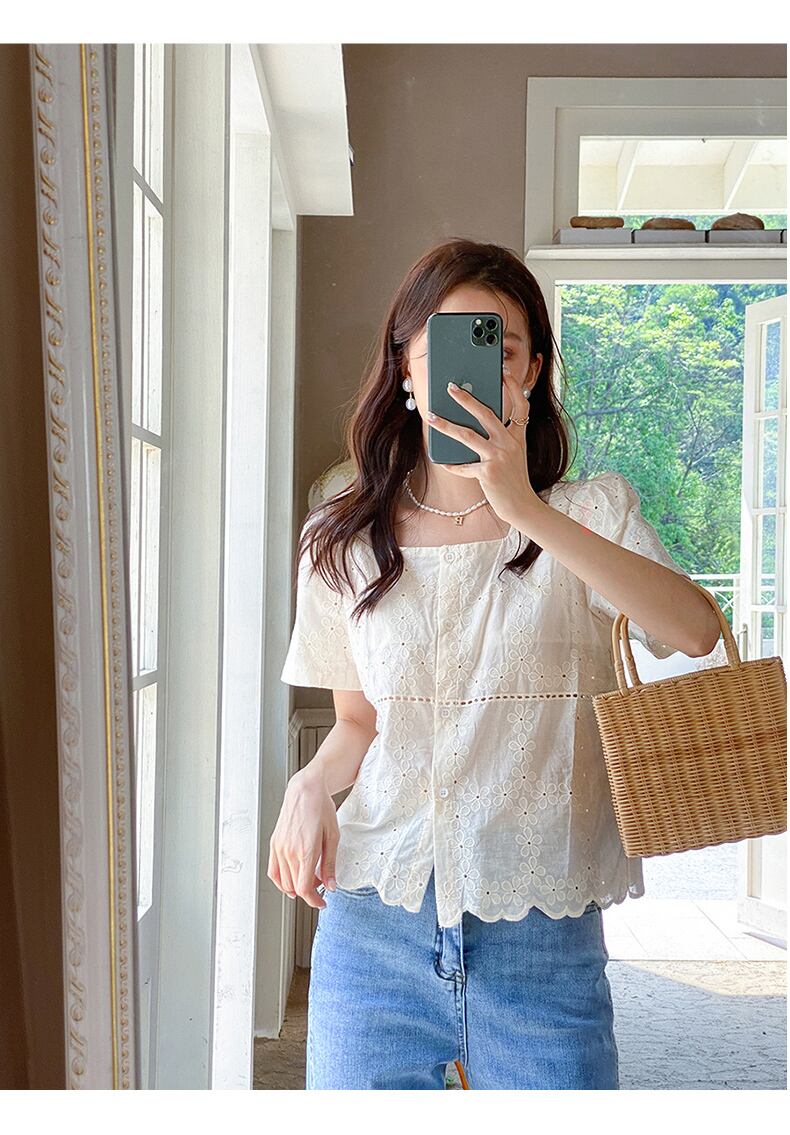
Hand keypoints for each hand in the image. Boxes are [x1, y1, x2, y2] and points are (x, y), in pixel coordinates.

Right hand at [267, 768, 338, 909]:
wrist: (305, 790)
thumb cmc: (321, 808)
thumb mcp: (333, 837)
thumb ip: (330, 864)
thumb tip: (331, 886)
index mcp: (305, 851)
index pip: (305, 888)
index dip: (314, 900)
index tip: (322, 902)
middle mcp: (289, 851)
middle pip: (294, 887)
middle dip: (309, 894)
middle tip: (321, 889)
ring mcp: (279, 848)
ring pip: (283, 881)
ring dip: (296, 887)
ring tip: (310, 880)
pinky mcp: (274, 843)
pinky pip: (273, 871)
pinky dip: (281, 881)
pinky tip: (291, 880)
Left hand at [426, 369, 541, 525]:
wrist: (522, 505)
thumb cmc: (514, 479)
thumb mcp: (513, 454)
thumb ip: (500, 439)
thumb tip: (474, 424)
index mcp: (518, 436)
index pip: (521, 405)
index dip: (513, 387)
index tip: (503, 372)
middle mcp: (509, 443)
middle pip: (486, 414)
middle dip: (466, 398)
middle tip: (450, 387)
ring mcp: (498, 457)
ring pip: (467, 435)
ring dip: (445, 425)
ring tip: (431, 417)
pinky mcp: (488, 473)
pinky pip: (464, 466)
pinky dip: (453, 465)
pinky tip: (442, 461)